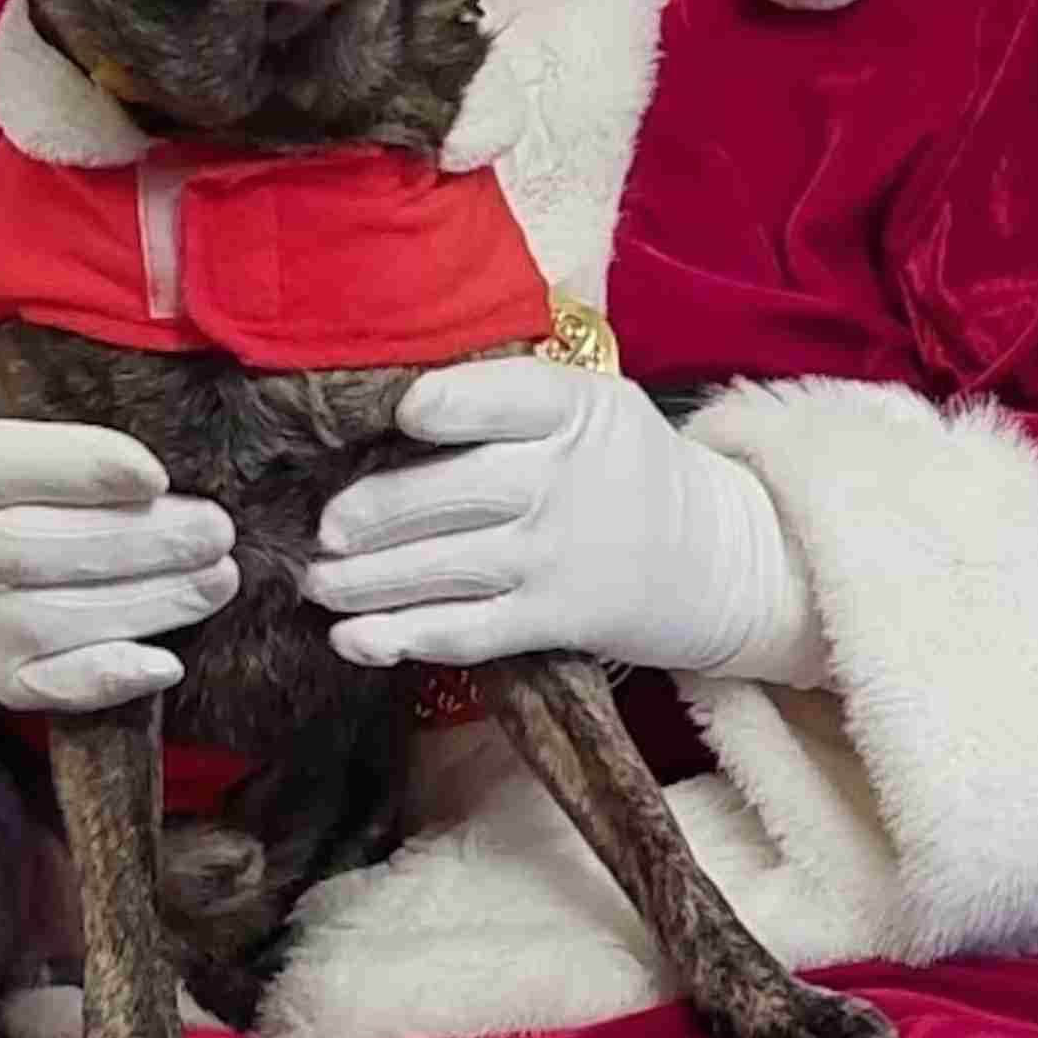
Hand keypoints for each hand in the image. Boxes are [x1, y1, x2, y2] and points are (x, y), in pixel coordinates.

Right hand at [0, 300, 237, 712]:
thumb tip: (18, 257)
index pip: (35, 467)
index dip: (106, 470)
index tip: (160, 469)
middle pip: (73, 547)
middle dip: (162, 541)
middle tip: (225, 526)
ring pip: (77, 618)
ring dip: (161, 603)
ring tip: (221, 577)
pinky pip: (52, 689)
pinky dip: (107, 682)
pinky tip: (163, 663)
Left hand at [304, 358, 823, 682]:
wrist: (719, 557)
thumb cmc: (626, 469)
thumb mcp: (594, 406)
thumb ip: (511, 399)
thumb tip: (395, 403)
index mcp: (572, 408)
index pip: (506, 398)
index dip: (450, 406)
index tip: (401, 414)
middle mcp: (563, 477)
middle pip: (453, 491)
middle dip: (374, 513)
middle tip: (323, 531)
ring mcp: (557, 554)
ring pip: (445, 566)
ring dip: (366, 581)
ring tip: (318, 583)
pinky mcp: (555, 619)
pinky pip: (467, 630)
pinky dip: (403, 636)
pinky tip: (354, 639)